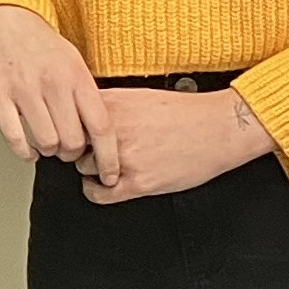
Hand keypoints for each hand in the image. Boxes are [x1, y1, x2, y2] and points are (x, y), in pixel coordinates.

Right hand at [0, 5, 118, 182]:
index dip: (109, 157)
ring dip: (48, 151)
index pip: (101, 126)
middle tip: (68, 147)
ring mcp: (24, 90)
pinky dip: (24, 152)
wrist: (0, 16)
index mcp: (76, 76)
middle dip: (72, 153)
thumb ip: (85, 93)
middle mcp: (53, 84)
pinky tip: (28, 147)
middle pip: (73, 142)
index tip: (111, 175)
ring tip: (47, 141)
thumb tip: (99, 129)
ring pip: (46, 144)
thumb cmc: (37, 41)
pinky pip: (15, 139)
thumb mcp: (72, 60)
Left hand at [75, 88, 274, 203]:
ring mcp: (125, 156)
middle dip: (81, 146)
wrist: (218, 129)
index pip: (71, 114)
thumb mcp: (140, 96)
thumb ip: (110, 104)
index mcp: (114, 103)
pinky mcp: (137, 182)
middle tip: (92, 148)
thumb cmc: (184, 112)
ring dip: (92, 167)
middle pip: (73, 141)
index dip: (72, 124)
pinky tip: (103, 184)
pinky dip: (94, 190)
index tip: (74, 129)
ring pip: (82, 167)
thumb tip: (83, 113)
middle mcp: (115, 129)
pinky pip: (98, 193)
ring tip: (106, 164)